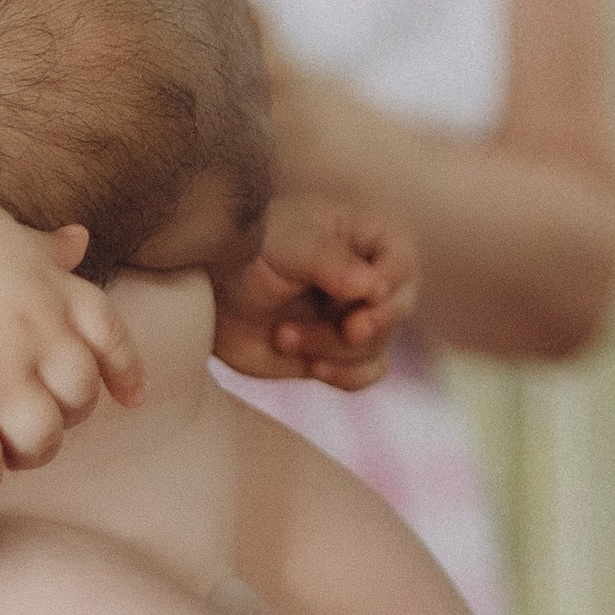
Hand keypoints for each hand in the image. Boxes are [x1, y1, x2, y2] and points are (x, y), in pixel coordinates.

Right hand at [0, 189, 144, 494]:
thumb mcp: (2, 230)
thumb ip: (45, 248)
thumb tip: (81, 239)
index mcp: (53, 290)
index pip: (112, 338)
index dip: (126, 373)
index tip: (131, 398)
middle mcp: (36, 334)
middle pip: (81, 400)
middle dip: (65, 418)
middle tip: (32, 420)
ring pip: (42, 441)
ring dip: (28, 454)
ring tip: (3, 449)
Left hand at [212, 189, 418, 387]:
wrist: (211, 287)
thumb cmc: (253, 246)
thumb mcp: (289, 242)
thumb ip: (331, 260)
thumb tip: (374, 287)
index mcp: (368, 236)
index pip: (403, 265)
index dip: (387, 295)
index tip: (357, 317)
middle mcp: (369, 277)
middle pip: (397, 311)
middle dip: (363, 329)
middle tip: (341, 330)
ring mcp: (354, 316)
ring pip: (377, 348)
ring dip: (335, 352)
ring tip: (285, 335)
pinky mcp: (335, 351)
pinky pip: (363, 375)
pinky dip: (343, 377)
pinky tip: (313, 368)